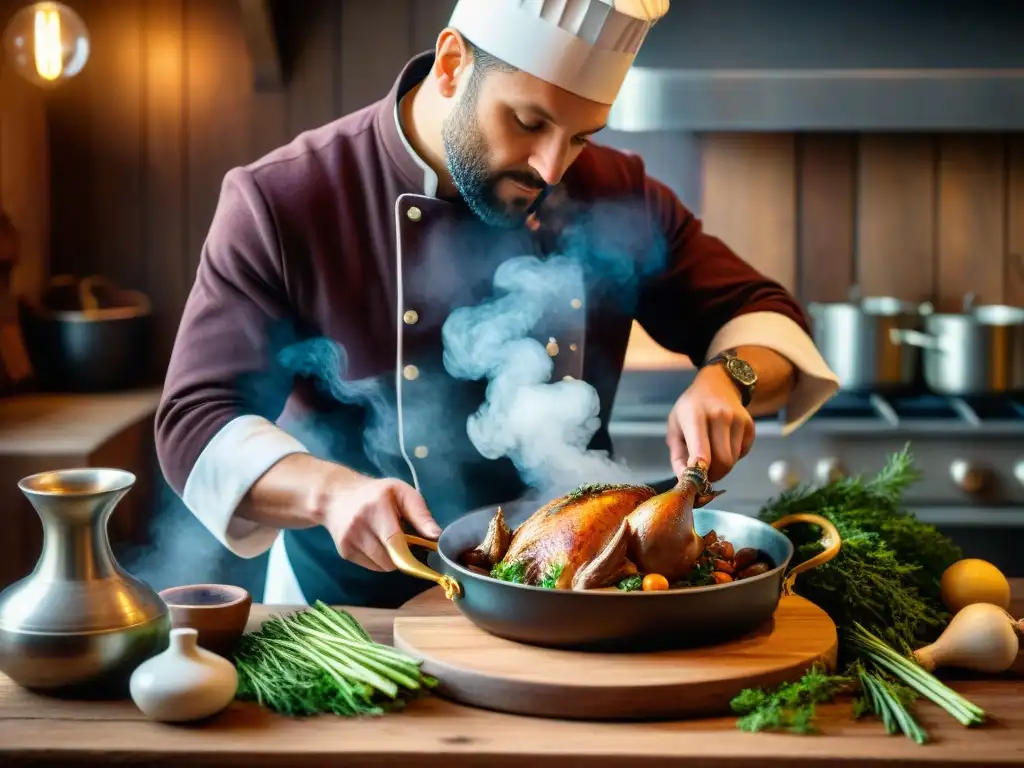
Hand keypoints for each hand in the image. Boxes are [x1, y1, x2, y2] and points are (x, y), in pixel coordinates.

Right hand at [320, 474, 441, 571]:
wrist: (336, 496)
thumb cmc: (376, 493)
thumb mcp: (402, 493)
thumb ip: (420, 514)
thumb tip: (437, 536)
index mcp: (376, 508)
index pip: (394, 541)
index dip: (411, 554)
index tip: (423, 558)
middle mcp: (359, 525)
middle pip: (390, 558)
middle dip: (403, 556)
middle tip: (404, 542)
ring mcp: (349, 540)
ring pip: (381, 566)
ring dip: (391, 559)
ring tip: (387, 540)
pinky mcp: (344, 552)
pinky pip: (370, 566)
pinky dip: (378, 560)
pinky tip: (374, 543)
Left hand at [666, 364, 755, 482]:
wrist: (717, 385)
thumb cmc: (690, 409)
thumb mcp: (675, 427)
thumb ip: (677, 456)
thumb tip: (685, 481)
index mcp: (695, 415)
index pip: (701, 448)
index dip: (699, 469)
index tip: (695, 480)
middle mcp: (720, 415)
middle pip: (722, 461)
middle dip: (713, 475)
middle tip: (704, 475)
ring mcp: (738, 419)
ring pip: (733, 460)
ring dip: (722, 466)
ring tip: (712, 455)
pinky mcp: (750, 425)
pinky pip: (742, 453)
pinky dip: (733, 457)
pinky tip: (724, 445)